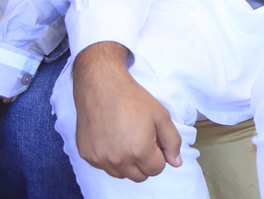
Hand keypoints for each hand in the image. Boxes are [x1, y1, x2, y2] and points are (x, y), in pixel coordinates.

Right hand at [72, 42, 181, 180]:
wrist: (102, 87)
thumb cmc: (133, 99)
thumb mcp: (161, 116)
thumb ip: (172, 141)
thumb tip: (176, 162)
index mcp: (139, 150)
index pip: (156, 169)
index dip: (159, 155)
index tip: (155, 141)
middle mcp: (118, 159)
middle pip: (139, 176)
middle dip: (146, 162)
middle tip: (143, 140)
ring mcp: (100, 159)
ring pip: (122, 174)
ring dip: (128, 163)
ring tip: (128, 139)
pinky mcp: (87, 155)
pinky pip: (104, 167)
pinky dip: (111, 159)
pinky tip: (113, 139)